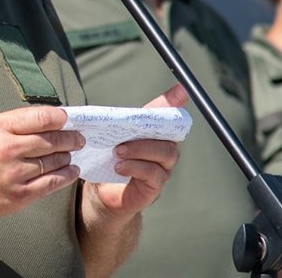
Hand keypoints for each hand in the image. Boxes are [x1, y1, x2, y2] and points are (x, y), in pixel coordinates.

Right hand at [0, 105, 85, 220]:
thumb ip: (16, 123)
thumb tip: (50, 119)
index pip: (40, 118)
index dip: (60, 117)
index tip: (68, 118)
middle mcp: (7, 150)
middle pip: (51, 141)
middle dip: (70, 138)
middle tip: (79, 137)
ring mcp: (13, 175)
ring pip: (53, 162)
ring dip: (67, 156)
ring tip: (73, 152)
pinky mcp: (18, 196)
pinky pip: (50, 184)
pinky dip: (65, 176)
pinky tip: (71, 170)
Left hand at [83, 84, 186, 222]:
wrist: (101, 194)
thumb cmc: (108, 160)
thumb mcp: (108, 138)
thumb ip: (111, 123)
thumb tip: (99, 109)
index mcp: (153, 132)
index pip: (168, 112)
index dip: (175, 100)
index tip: (182, 88)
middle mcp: (163, 148)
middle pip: (169, 135)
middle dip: (147, 134)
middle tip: (120, 140)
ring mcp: (162, 168)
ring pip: (165, 153)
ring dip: (140, 150)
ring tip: (118, 153)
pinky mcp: (155, 186)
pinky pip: (154, 174)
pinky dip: (135, 167)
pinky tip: (120, 167)